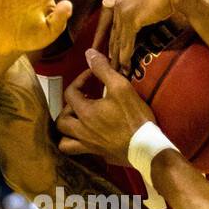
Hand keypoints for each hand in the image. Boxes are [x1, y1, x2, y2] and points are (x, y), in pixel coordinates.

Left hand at [56, 48, 155, 165]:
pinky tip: (89, 137)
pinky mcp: (99, 155)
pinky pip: (79, 152)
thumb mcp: (121, 87)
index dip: (79, 80)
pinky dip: (78, 144)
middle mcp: (82, 131)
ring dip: (67, 131)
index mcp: (85, 113)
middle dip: (68, 108)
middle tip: (82, 101)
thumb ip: (103, 69)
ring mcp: (89, 146)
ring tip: (78, 122)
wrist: (147, 148)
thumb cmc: (134, 117)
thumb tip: (89, 53)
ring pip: (64, 142)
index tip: (92, 76)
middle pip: (61, 120)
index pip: (70, 93)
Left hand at [96, 0, 205, 74]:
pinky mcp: (130, 18)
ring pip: (118, 34)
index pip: (117, 7)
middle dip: (113, 42)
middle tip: (111, 56)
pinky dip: (125, 54)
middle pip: (115, 23)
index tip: (116, 35)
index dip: (117, 24)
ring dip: (117, 52)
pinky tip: (124, 64)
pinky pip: (126, 40)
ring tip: (116, 66)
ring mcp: (123, 6)